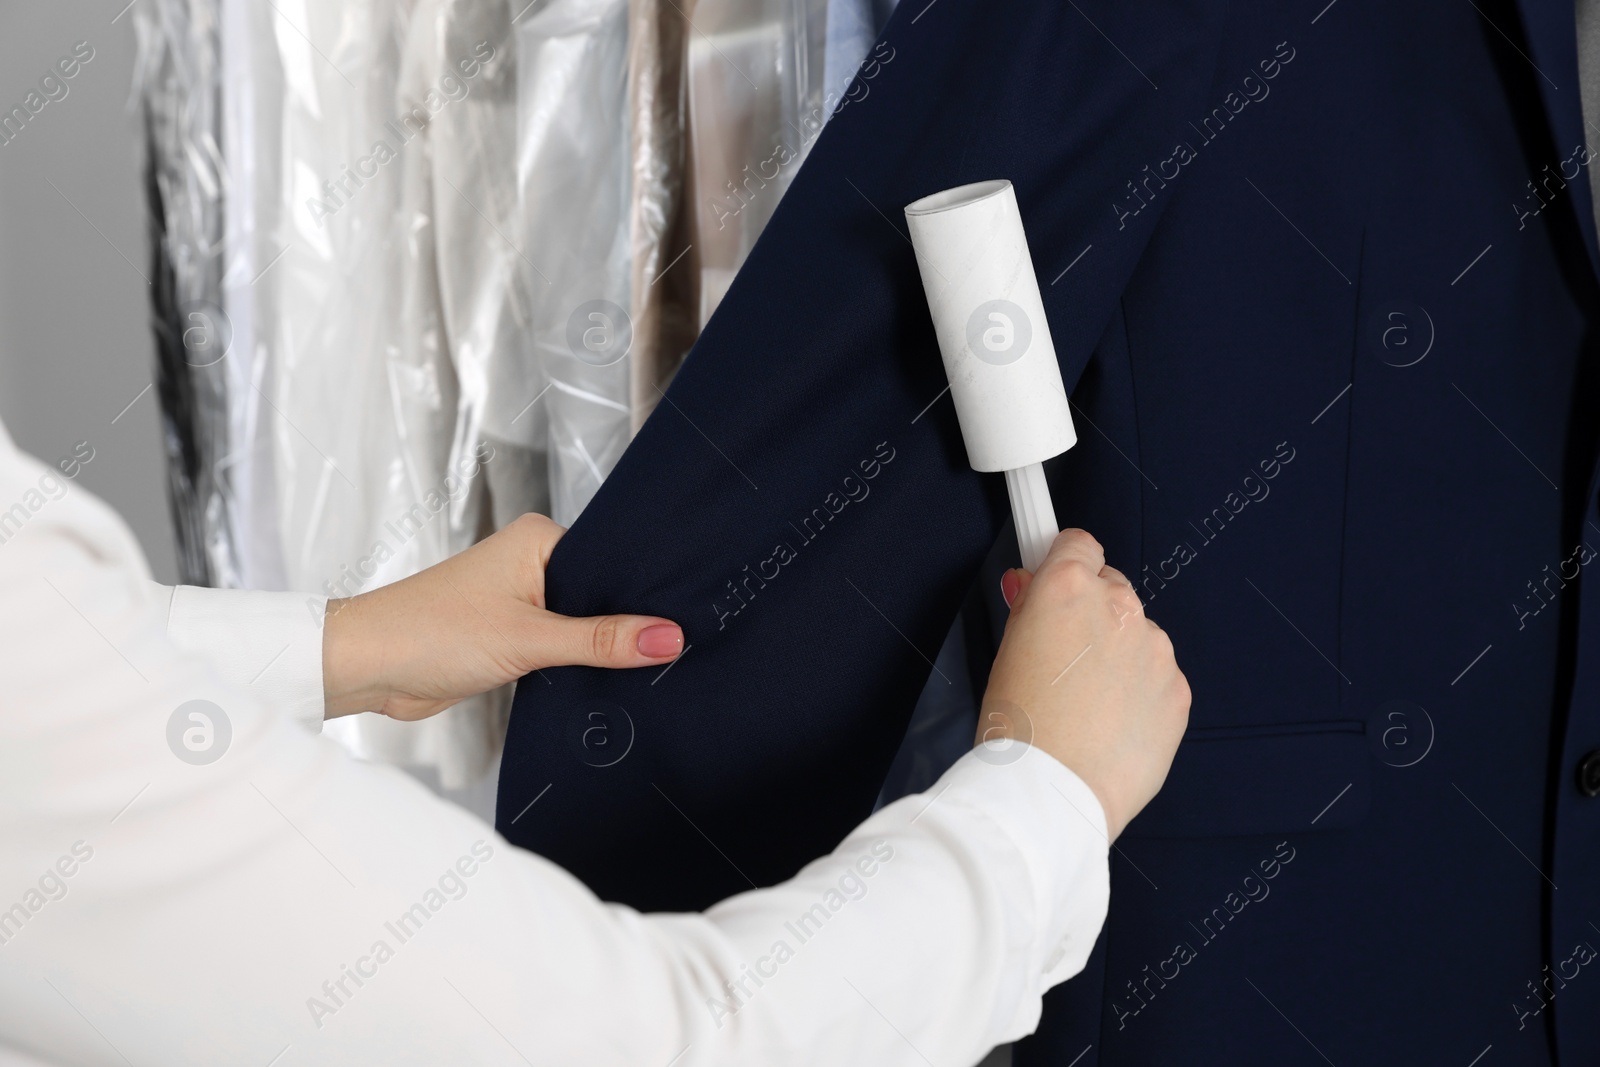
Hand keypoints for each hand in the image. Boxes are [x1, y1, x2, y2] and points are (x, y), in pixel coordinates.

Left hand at [322, 513, 683, 719]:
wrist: (368, 668)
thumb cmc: (430, 633)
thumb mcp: (530, 638)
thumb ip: (602, 640)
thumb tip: (668, 638)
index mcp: (538, 539)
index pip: (614, 559)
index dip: (647, 592)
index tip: (689, 616)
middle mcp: (531, 562)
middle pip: (601, 594)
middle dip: (627, 623)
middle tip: (677, 647)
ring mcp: (520, 600)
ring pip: (582, 624)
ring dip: (600, 647)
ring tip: (647, 666)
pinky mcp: (510, 635)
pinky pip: (562, 646)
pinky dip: (578, 663)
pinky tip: (605, 679)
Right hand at [978, 529, 1189, 839]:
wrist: (1053, 795)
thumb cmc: (1019, 731)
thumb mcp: (1004, 653)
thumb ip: (1029, 609)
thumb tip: (1034, 586)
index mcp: (1068, 588)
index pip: (1077, 543)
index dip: (1064, 563)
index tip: (1059, 574)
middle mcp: (1118, 607)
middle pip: (1111, 587)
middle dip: (1091, 613)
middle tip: (1062, 657)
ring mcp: (1155, 649)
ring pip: (1138, 634)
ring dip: (1118, 654)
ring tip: (1085, 703)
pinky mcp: (1178, 691)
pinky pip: (1159, 676)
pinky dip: (1140, 693)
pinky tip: (1110, 724)